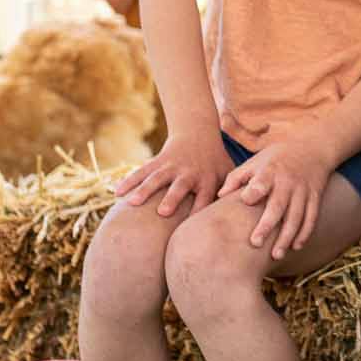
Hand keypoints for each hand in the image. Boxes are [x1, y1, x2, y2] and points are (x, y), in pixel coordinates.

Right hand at [115, 133, 231, 217]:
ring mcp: (171, 167)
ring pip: (156, 179)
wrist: (197, 132)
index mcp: (207, 179)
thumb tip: (244, 221)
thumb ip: (232, 193)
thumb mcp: (227, 173)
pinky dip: (128, 181)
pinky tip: (115, 192)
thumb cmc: (215, 162)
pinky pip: (141, 172)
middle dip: (172, 198)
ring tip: (132, 203)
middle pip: (180, 186)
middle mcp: (188, 173)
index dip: (200, 210)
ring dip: (144, 190)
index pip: (205, 196)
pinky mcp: (157, 162)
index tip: (193, 227)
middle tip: (163, 211)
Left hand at [221, 134, 335, 259]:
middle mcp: (288, 182)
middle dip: (267, 225)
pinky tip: (295, 247)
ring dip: (286, 237)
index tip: (246, 200)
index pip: (262, 182)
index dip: (255, 191)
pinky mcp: (315, 197)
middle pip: (278, 206)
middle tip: (255, 243)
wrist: (312, 147)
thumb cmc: (276, 158)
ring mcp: (303, 191)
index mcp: (270, 171)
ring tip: (275, 255)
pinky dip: (305, 233)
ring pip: (296, 217)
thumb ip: (237, 178)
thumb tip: (219, 197)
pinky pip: (311, 218)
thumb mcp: (255, 161)